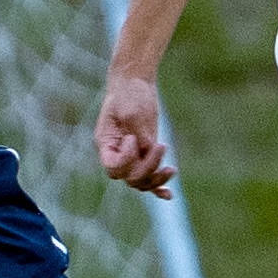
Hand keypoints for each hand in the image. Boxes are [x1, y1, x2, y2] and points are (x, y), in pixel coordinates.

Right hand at [95, 72, 174, 199]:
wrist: (135, 82)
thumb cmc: (129, 92)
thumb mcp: (131, 111)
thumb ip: (139, 133)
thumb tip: (148, 150)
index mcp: (106, 143)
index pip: (113, 167)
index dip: (126, 160)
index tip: (134, 138)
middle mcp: (117, 153)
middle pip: (129, 177)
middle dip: (147, 167)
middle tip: (161, 145)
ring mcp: (131, 155)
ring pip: (140, 181)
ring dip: (156, 179)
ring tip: (171, 169)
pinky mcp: (144, 153)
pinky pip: (148, 177)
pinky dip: (158, 188)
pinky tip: (169, 195)